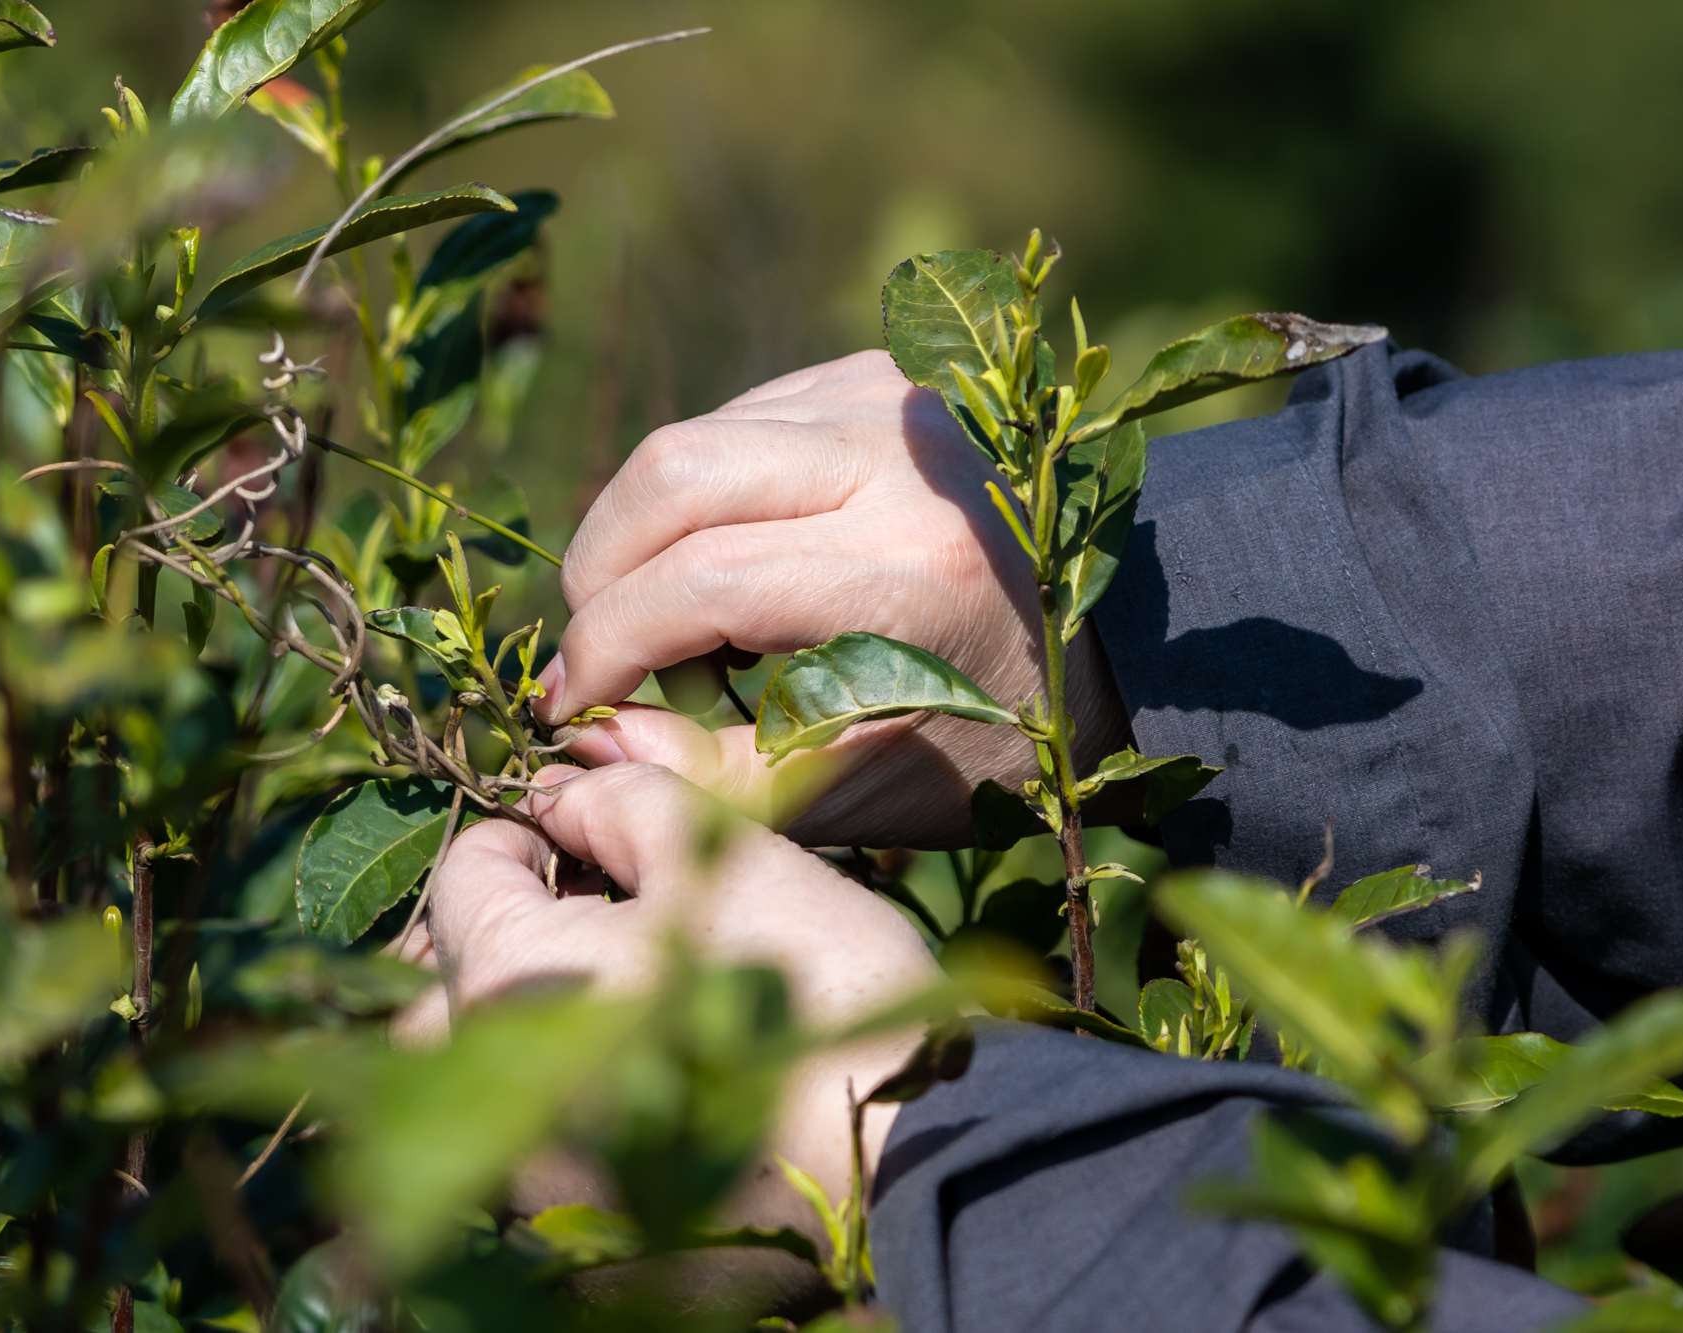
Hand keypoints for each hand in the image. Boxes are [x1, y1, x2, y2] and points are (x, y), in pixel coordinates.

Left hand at [402, 762, 940, 1227]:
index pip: (464, 876)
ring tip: (616, 986)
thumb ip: (621, 803)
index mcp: (507, 975)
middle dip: (497, 933)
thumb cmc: (812, 981)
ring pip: (485, 1077)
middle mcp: (488, 1086)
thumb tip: (561, 796)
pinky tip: (654, 1074)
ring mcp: (528, 1170)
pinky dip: (573, 1101)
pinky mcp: (580, 1229)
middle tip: (583, 906)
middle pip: (444, 987)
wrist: (905, 1156)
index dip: (526, 833)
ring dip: (528, 1018)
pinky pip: (543, 1149)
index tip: (585, 833)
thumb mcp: (721, 851)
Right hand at [537, 350, 1126, 847]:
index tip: (572, 703)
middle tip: (601, 651)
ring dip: (640, 535)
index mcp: (911, 574)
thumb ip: (719, 775)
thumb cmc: (990, 740)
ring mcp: (888, 399)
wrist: (1111, 639)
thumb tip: (590, 735)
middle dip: (599, 570)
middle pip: (674, 471)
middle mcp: (901, 461)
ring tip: (675, 623)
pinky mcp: (872, 376)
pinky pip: (732, 422)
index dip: (606, 643)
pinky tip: (728, 564)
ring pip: (691, 439)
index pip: (701, 577)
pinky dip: (695, 501)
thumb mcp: (866, 794)